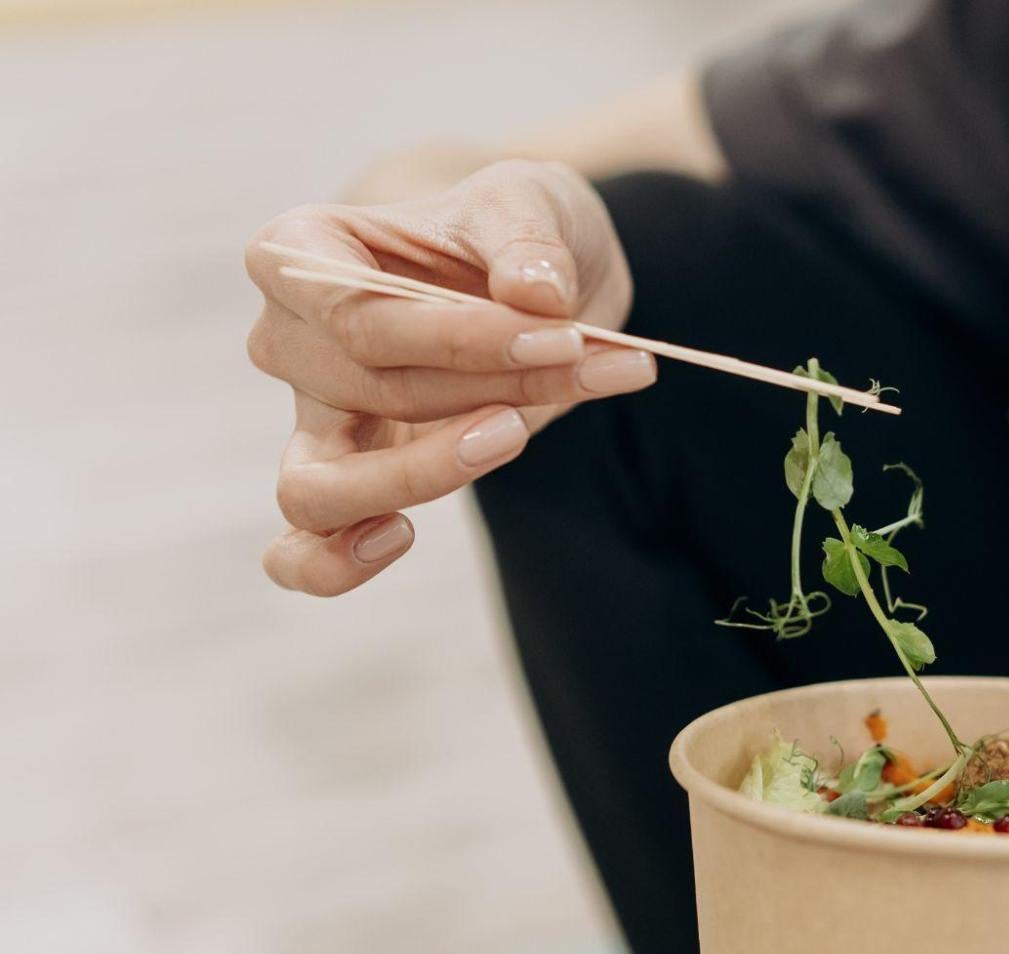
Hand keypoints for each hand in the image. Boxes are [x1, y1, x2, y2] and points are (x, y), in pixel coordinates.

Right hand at [244, 158, 653, 594]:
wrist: (533, 286)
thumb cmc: (511, 233)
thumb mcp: (530, 203)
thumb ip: (530, 239)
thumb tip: (537, 294)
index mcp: (299, 253)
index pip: (359, 315)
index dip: (462, 338)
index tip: (565, 336)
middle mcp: (286, 339)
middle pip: (370, 389)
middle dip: (494, 385)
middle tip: (590, 363)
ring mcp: (310, 419)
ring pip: (321, 486)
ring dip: (427, 473)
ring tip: (515, 434)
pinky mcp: (347, 480)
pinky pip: (303, 549)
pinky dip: (334, 563)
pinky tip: (401, 538)